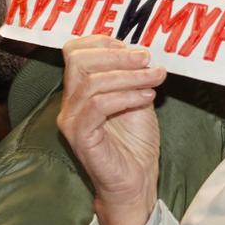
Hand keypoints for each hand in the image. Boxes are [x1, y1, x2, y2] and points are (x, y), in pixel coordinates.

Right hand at [56, 36, 163, 224]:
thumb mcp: (138, 100)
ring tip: (155, 78)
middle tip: (147, 59)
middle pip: (78, 60)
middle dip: (117, 55)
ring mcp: (71, 120)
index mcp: (80, 90)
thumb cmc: (135, 145)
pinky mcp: (80, 137)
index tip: (136, 48)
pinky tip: (147, 97)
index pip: (74, 51)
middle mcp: (69, 102)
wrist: (135, 183)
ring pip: (91, 82)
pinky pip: (98, 107)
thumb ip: (133, 77)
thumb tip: (143, 51)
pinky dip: (126, 96)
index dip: (103, 41)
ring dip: (129, 76)